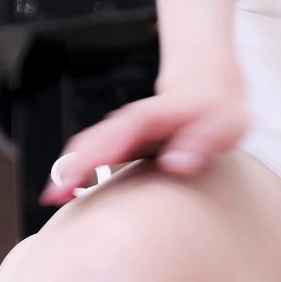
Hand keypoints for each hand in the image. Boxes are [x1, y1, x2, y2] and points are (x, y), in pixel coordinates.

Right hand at [39, 82, 249, 205]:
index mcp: (163, 113)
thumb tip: (178, 163)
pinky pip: (94, 150)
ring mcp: (127, 128)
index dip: (108, 144)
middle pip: (101, 135)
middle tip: (57, 192)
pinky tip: (65, 190)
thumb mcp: (227, 124)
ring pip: (92, 142)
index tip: (89, 165)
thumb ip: (204, 141)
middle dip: (78, 160)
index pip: (132, 126)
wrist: (209, 86)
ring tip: (53, 195)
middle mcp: (138, 119)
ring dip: (71, 166)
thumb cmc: (220, 111)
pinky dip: (77, 167)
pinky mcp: (123, 139)